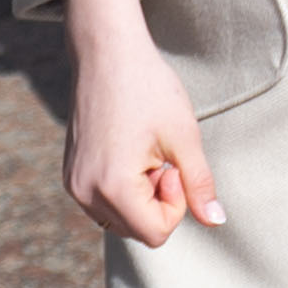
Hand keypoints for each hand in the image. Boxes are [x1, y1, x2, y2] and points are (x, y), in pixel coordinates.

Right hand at [55, 0, 220, 248]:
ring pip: (121, 220)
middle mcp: (84, 193)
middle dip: (158, 201)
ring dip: (141, 196)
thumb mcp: (184, 137)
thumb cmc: (149, 89)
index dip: (176, 204)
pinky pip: (104, 203)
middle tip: (160, 157)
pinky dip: (123, 188)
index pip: (156, 234)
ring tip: (144, 153)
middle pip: (137, 231)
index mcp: (112, 188)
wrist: (107, 53)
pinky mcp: (70, 175)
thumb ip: (199, 185)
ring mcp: (73, 185)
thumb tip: (217, 222)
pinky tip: (127, 150)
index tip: (173, 165)